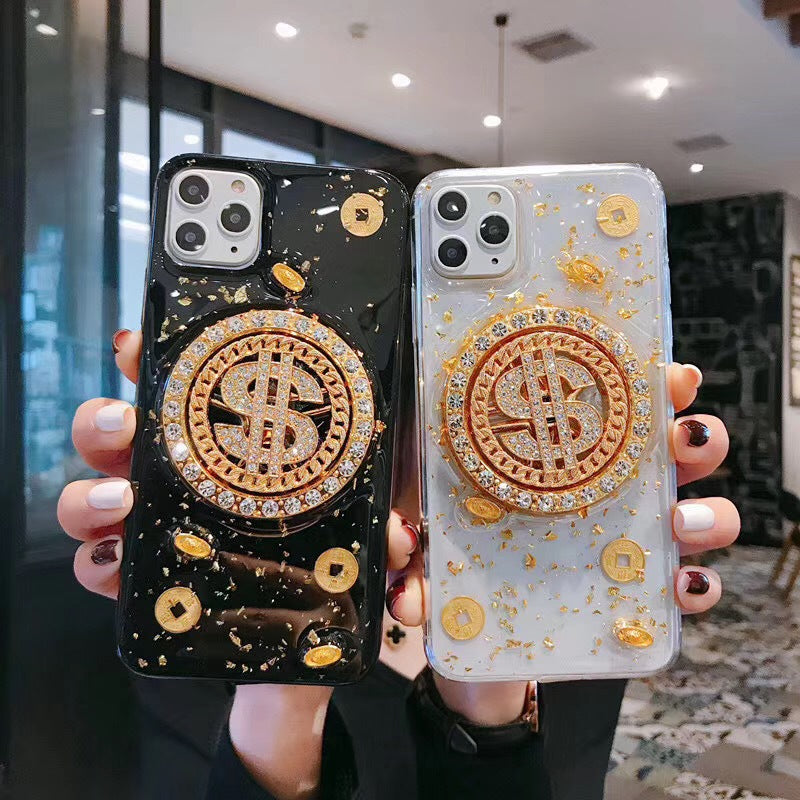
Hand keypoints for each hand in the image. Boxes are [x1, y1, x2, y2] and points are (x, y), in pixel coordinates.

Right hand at [56, 329, 419, 799]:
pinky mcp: (145, 584)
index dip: (152, 362)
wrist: (309, 653)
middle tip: (124, 424)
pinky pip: (98, 568)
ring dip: (91, 492)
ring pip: (95, 497)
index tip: (138, 346)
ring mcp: (158, 531)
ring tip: (122, 499)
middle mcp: (183, 482)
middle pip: (119, 439)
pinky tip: (112, 562)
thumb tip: (398, 535)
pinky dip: (93, 562)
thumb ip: (382, 530)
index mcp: (230, 452)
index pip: (181, 395)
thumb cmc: (334, 574)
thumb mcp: (365, 538)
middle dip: (105, 422)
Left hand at [386, 362, 739, 725]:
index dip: (653, 384)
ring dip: (706, 513)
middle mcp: (604, 493)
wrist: (467, 644)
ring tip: (679, 522)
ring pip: (700, 517)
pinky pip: (686, 592)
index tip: (667, 375)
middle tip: (679, 441)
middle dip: (694, 439)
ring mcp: (625, 545)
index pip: (616, 407)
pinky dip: (698, 587)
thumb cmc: (451, 560)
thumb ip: (405, 524)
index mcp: (559, 457)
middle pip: (676, 453)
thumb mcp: (423, 526)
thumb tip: (403, 538)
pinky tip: (684, 586)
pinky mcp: (633, 601)